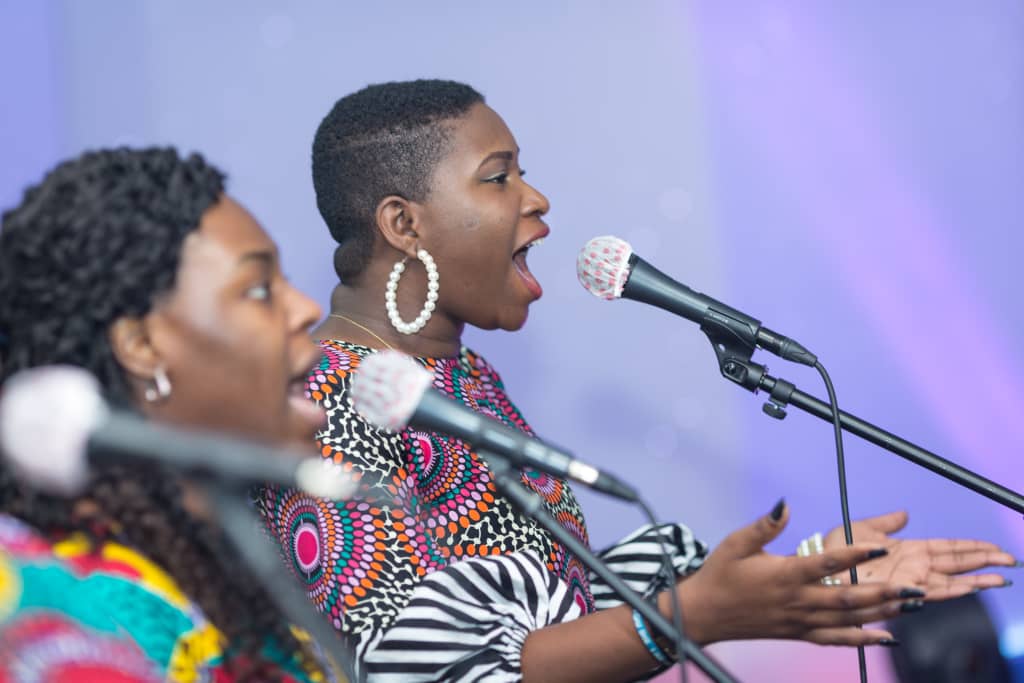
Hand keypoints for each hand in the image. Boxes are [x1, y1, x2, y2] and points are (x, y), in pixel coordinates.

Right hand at [675, 500, 922, 646]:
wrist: (704, 614)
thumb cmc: (720, 574)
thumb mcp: (736, 543)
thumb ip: (765, 525)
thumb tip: (786, 504)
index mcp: (784, 575)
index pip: (827, 563)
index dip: (856, 554)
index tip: (882, 545)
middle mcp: (797, 600)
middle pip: (848, 598)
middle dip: (885, 593)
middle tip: (916, 587)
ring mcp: (800, 620)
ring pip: (848, 619)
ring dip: (883, 613)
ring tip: (912, 605)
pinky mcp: (800, 633)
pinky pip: (837, 639)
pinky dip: (863, 639)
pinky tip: (888, 636)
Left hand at [822, 510, 1016, 599]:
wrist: (819, 567)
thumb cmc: (837, 551)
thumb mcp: (865, 529)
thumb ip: (887, 522)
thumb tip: (904, 513)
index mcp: (909, 550)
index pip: (949, 548)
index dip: (972, 548)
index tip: (994, 547)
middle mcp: (914, 567)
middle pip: (958, 564)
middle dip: (984, 562)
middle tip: (1010, 561)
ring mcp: (909, 581)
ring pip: (951, 581)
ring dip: (976, 580)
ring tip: (1001, 579)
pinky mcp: (900, 593)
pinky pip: (930, 593)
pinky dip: (951, 591)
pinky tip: (969, 588)